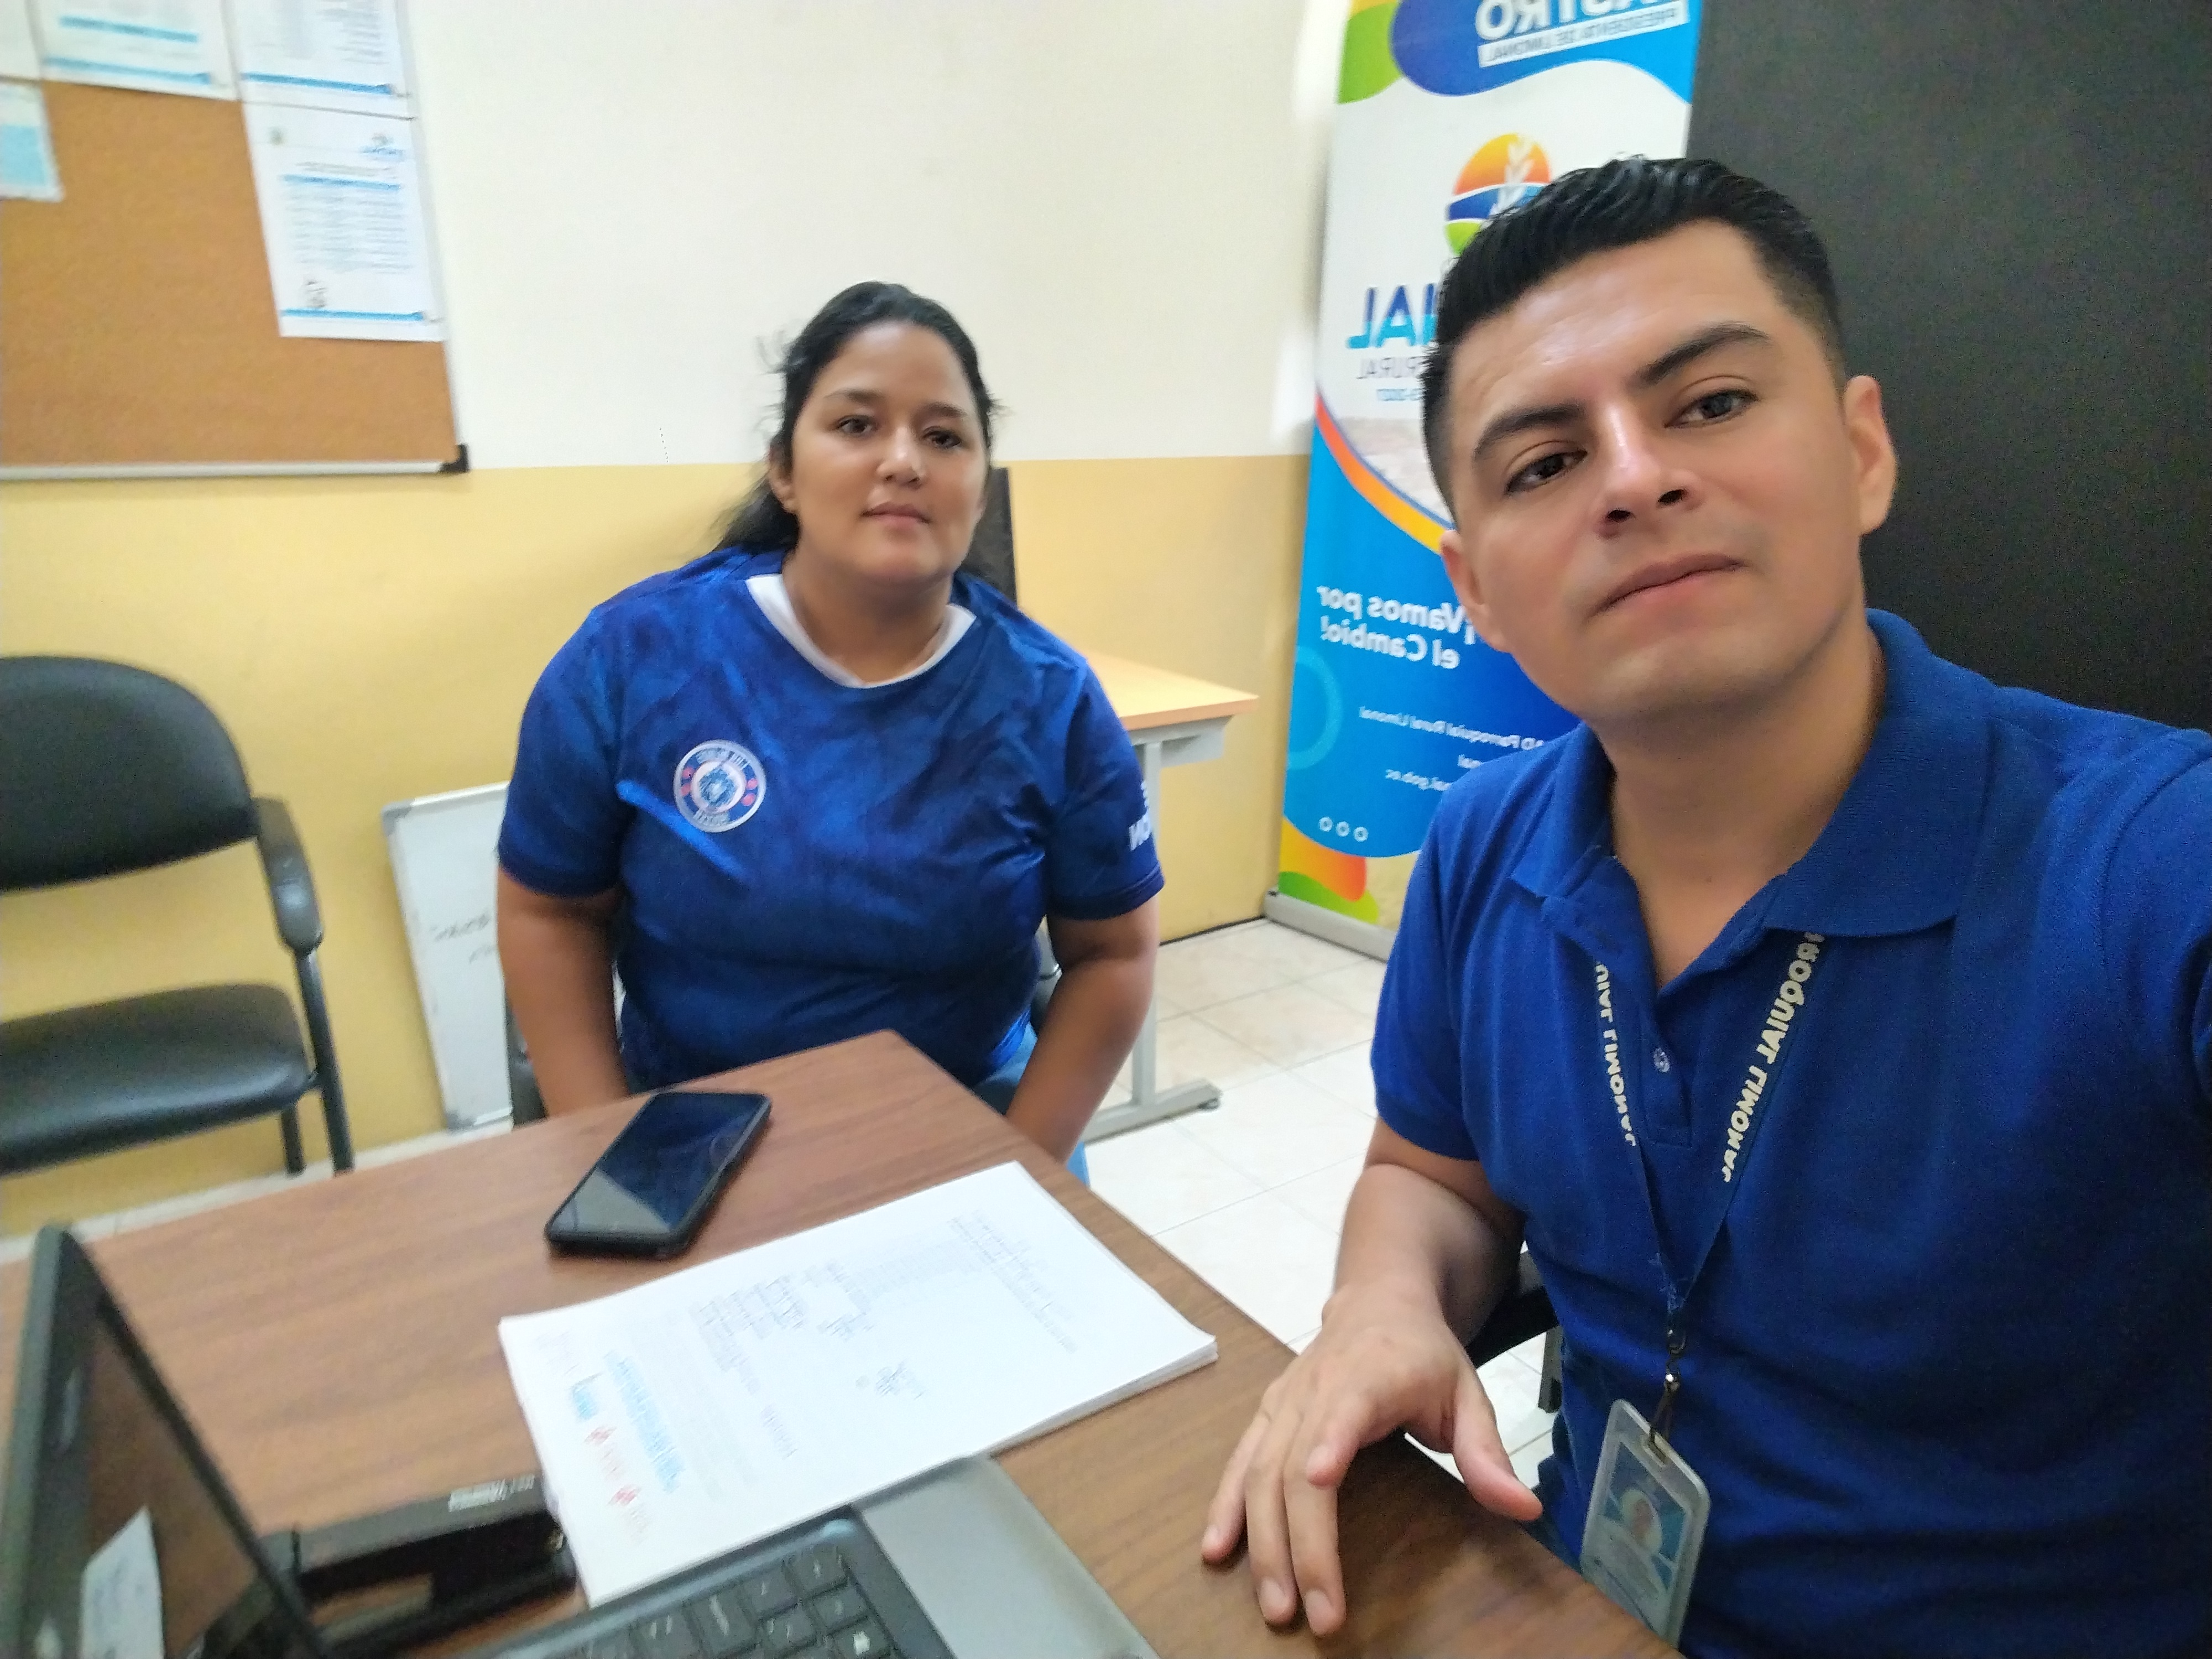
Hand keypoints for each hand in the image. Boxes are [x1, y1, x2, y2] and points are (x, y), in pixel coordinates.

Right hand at [1198, 1281, 1543, 1635]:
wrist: (1377, 1300)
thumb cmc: (1424, 1353)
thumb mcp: (1467, 1392)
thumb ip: (1488, 1453)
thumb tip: (1525, 1509)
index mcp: (1369, 1376)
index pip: (1344, 1410)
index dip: (1329, 1443)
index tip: (1318, 1479)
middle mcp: (1315, 1389)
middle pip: (1294, 1466)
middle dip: (1299, 1543)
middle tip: (1313, 1611)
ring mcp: (1284, 1402)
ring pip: (1260, 1472)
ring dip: (1261, 1541)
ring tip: (1274, 1604)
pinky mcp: (1266, 1414)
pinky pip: (1240, 1463)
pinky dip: (1226, 1506)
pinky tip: (1217, 1550)